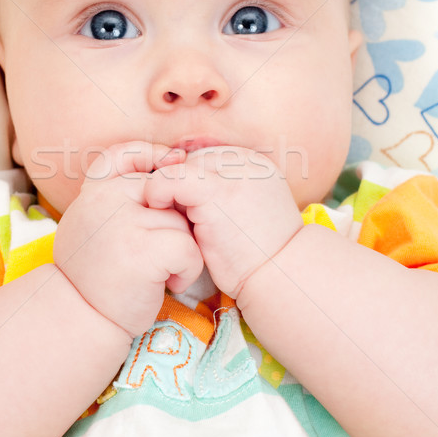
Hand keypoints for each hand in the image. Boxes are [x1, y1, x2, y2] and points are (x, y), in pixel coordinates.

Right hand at [54, 142, 203, 337]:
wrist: (81, 319)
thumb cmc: (96, 272)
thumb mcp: (95, 222)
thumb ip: (119, 196)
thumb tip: (171, 161)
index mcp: (93, 192)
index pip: (124, 155)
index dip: (151, 156)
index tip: (174, 164)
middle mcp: (104, 201)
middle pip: (165, 194)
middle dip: (173, 223)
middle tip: (158, 253)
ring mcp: (122, 224)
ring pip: (181, 223)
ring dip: (182, 251)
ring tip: (160, 273)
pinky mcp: (141, 251)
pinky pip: (188, 248)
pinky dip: (188, 270)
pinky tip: (170, 285)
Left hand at [143, 146, 302, 298]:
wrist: (281, 276)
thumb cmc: (258, 255)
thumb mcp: (245, 212)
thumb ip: (221, 192)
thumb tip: (179, 186)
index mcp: (253, 163)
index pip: (204, 159)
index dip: (190, 186)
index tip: (189, 214)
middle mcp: (244, 160)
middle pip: (189, 162)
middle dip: (179, 190)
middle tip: (184, 222)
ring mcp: (231, 172)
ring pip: (176, 167)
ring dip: (168, 194)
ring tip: (180, 223)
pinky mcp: (215, 191)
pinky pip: (168, 179)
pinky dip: (156, 193)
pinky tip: (160, 214)